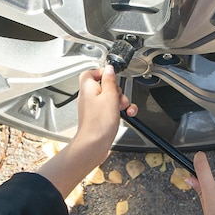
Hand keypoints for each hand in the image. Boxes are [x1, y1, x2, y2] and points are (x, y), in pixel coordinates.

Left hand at [37, 65, 136, 198]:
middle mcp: (88, 97)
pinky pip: (110, 109)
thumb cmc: (99, 123)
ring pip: (111, 98)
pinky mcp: (99, 118)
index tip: (113, 78)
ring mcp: (93, 108)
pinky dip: (119, 111)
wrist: (93, 145)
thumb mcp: (110, 96)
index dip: (103, 72)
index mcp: (88, 88)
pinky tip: (126, 115)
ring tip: (123, 109)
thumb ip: (110, 81)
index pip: (90, 72)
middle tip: (119, 98)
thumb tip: (109, 68)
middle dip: (117, 91)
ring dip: (121, 102)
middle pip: (105, 86)